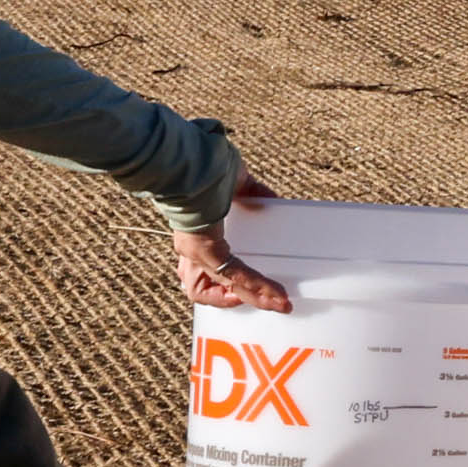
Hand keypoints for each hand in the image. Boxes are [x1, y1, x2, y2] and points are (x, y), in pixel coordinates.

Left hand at [177, 171, 292, 315]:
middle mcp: (189, 248)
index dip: (217, 282)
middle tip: (262, 301)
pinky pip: (237, 276)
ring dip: (251, 298)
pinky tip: (278, 295)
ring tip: (276, 303)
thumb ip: (251, 193)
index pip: (201, 268)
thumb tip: (270, 199)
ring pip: (220, 288)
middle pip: (199, 289)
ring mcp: (195, 252)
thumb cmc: (206, 169)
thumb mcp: (233, 183)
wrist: (193, 164)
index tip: (240, 288)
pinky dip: (260, 286)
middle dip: (229, 299)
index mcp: (192, 233)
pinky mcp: (208, 251)